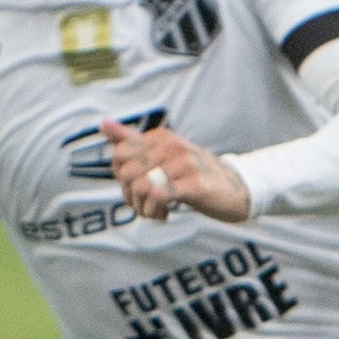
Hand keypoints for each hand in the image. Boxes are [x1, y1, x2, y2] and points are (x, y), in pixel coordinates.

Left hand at [101, 117, 250, 222]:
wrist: (236, 188)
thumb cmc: (194, 174)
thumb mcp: (162, 155)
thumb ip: (131, 140)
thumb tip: (102, 123)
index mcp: (160, 137)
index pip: (118, 155)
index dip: (121, 178)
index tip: (138, 187)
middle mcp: (171, 145)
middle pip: (125, 173)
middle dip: (129, 196)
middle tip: (145, 204)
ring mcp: (184, 163)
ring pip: (139, 187)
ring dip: (142, 208)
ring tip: (156, 211)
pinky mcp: (194, 184)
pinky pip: (157, 197)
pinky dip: (154, 211)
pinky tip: (165, 214)